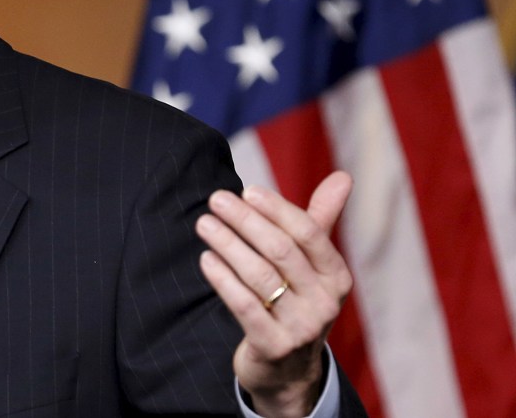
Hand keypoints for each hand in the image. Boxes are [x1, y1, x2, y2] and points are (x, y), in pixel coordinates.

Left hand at [195, 171, 353, 417]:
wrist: (288, 371)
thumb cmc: (295, 301)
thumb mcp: (313, 266)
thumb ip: (320, 220)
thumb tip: (342, 176)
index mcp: (336, 276)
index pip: (307, 232)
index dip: (277, 209)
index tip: (246, 190)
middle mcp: (324, 302)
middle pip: (280, 250)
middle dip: (245, 221)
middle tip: (216, 199)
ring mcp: (301, 327)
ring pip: (259, 275)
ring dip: (228, 244)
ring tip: (204, 223)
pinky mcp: (274, 346)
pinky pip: (244, 305)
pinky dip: (223, 279)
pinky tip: (206, 258)